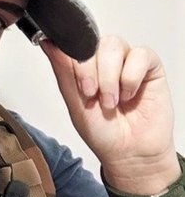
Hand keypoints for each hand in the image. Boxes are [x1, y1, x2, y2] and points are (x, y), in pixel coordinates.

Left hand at [42, 35, 176, 190]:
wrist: (130, 153)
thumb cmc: (103, 132)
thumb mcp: (75, 103)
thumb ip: (63, 71)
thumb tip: (47, 43)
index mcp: (84, 67)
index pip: (75, 44)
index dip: (75, 60)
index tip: (79, 86)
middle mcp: (104, 60)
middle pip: (94, 42)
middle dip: (91, 72)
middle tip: (93, 96)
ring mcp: (127, 61)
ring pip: (114, 45)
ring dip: (110, 78)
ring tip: (112, 101)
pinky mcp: (150, 66)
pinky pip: (140, 55)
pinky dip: (131, 78)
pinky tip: (130, 95)